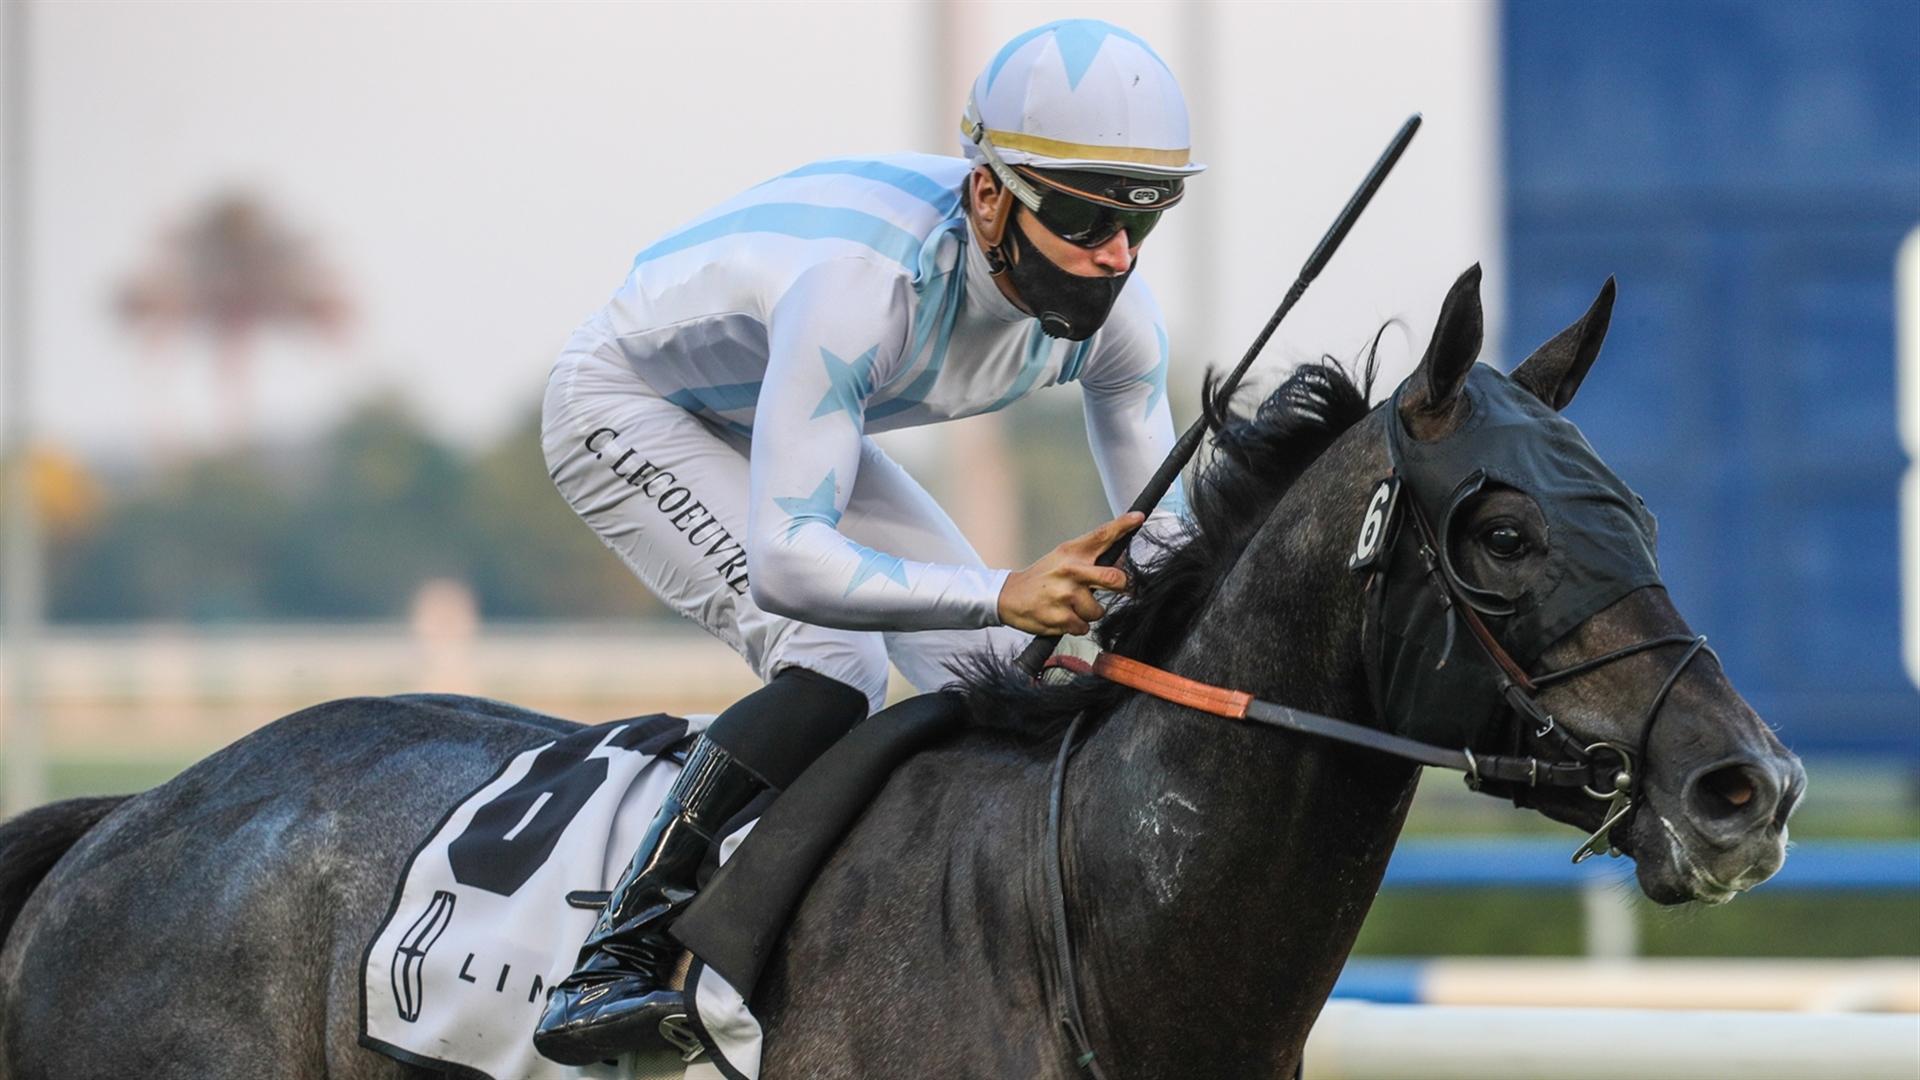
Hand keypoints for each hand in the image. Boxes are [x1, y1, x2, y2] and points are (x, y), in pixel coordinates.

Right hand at [997, 512, 1143, 635]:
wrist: (1008, 597)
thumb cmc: (1042, 578)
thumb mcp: (1062, 559)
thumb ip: (1090, 559)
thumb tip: (1121, 563)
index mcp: (1071, 552)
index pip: (1101, 535)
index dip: (1123, 525)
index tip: (1139, 518)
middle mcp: (1070, 570)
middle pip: (1113, 578)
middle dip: (1121, 586)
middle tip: (1116, 588)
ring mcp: (1065, 595)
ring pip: (1098, 610)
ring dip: (1088, 612)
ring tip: (1070, 605)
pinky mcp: (1060, 617)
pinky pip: (1084, 627)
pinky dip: (1076, 625)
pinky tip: (1061, 616)